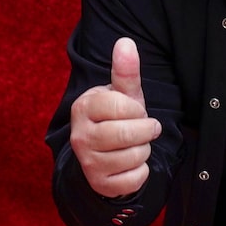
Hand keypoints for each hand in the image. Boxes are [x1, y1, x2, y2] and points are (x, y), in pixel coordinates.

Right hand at [69, 37, 161, 197]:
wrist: (103, 154)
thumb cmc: (116, 118)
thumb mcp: (122, 94)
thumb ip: (125, 71)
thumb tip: (126, 41)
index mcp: (84, 108)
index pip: (120, 105)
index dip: (137, 109)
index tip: (136, 111)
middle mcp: (80, 136)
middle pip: (127, 133)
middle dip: (146, 131)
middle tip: (146, 128)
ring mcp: (88, 162)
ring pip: (134, 156)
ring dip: (144, 150)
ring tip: (134, 145)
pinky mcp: (100, 184)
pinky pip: (135, 178)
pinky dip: (141, 171)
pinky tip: (131, 164)